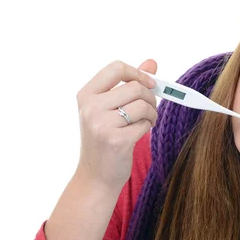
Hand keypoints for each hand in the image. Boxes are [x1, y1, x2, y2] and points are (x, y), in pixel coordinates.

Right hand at [75, 59, 157, 189]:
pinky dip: (148, 127)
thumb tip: (152, 63)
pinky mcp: (116, 141)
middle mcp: (91, 108)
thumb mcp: (110, 108)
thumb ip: (129, 83)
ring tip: (146, 121)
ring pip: (142, 105)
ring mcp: (102, 125)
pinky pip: (145, 124)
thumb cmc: (105, 138)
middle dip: (150, 97)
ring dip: (152, 113)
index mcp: (86, 95)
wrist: (96, 176)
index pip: (116, 68)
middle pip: (135, 87)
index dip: (138, 73)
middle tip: (149, 109)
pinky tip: (140, 133)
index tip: (149, 83)